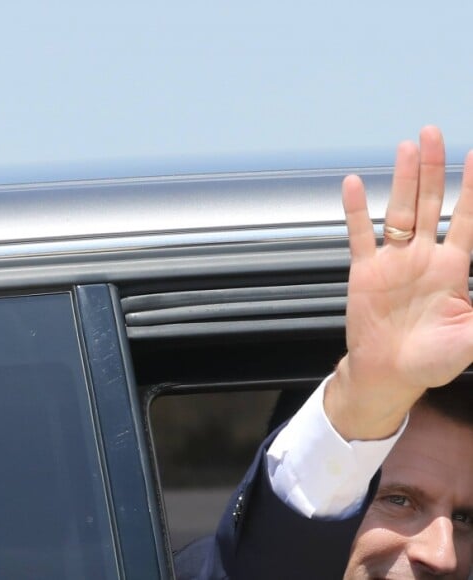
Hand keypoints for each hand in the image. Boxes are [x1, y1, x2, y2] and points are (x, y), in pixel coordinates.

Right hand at [325, 126, 472, 439]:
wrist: (387, 375)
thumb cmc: (430, 361)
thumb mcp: (472, 340)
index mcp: (454, 269)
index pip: (467, 218)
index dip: (472, 187)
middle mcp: (424, 258)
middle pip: (431, 203)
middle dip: (434, 169)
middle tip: (433, 135)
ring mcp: (393, 262)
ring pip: (399, 211)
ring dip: (402, 180)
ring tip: (406, 148)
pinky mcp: (365, 271)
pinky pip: (360, 234)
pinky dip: (356, 210)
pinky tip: (356, 185)